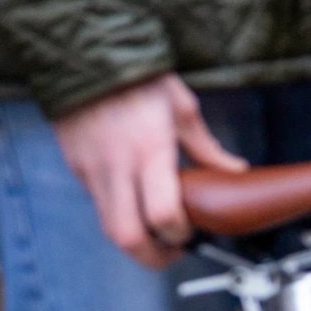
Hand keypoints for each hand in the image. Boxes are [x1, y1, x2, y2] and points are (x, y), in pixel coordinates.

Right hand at [53, 73, 246, 267]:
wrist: (86, 53)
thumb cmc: (139, 77)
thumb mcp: (181, 105)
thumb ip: (206, 146)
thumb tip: (233, 170)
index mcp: (150, 150)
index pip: (164, 214)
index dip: (179, 234)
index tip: (190, 232)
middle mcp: (118, 166)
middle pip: (129, 237)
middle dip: (152, 257)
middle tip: (171, 253)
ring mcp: (92, 170)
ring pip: (109, 228)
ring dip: (134, 241)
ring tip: (154, 235)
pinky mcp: (77, 168)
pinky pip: (98, 204)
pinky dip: (117, 214)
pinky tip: (133, 204)